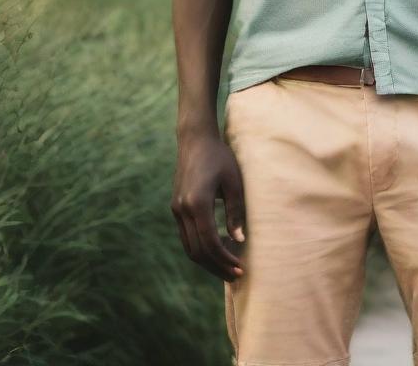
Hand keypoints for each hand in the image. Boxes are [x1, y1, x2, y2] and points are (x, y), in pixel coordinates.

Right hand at [171, 130, 246, 281]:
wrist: (195, 140)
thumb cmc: (220, 157)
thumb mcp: (234, 182)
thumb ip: (235, 211)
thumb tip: (239, 239)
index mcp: (197, 203)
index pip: (210, 242)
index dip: (225, 258)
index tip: (240, 268)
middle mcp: (183, 210)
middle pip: (197, 251)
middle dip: (216, 266)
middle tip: (235, 276)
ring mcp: (176, 210)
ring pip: (189, 247)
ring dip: (208, 261)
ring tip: (227, 269)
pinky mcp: (176, 208)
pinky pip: (187, 237)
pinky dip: (201, 248)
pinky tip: (218, 250)